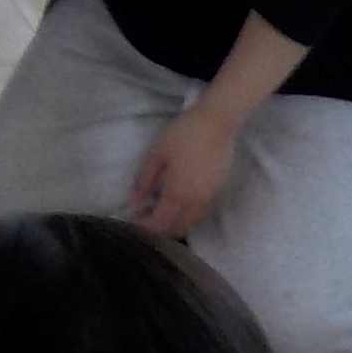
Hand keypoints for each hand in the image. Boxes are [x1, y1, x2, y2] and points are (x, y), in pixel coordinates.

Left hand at [126, 102, 240, 238]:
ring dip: (174, 223)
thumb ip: (144, 181)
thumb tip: (134, 202)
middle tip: (144, 215)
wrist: (217, 123)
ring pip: (190, 224)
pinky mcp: (218, 193)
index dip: (144, 226)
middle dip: (159, 228)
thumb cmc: (183, 135)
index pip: (159, 223)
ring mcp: (210, 199)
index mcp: (178, 195)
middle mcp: (196, 203)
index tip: (133, 219)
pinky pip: (200, 214)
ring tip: (159, 208)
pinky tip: (177, 202)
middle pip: (176, 229)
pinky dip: (187, 216)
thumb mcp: (156, 154)